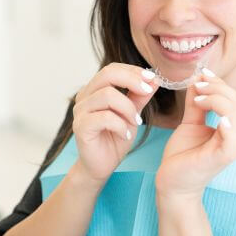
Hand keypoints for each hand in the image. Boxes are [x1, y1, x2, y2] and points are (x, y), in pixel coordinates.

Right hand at [72, 63, 158, 184]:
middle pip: (107, 74)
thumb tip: (155, 79)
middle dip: (132, 80)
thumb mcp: (132, 114)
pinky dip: (120, 125)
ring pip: (107, 95)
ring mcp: (80, 111)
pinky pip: (104, 117)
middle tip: (148, 91)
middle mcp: (84, 97)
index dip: (133, 71)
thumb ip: (140, 97)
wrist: (102, 166)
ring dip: (128, 108)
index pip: (112, 69)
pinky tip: (126, 135)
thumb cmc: (115, 139)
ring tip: (135, 122)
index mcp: (95, 90)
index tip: (152, 78)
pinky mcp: (81, 127)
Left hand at [155, 69, 235, 198]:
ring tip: (199, 98)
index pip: (235, 99)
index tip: (202, 74)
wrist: (173, 182)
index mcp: (231, 128)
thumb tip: (198, 80)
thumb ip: (196, 104)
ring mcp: (232, 147)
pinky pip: (232, 139)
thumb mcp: (190, 123)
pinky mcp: (222, 157)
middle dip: (218, 88)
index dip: (220, 83)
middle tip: (198, 85)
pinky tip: (217, 118)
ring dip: (217, 99)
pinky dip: (227, 125)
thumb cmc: (183, 155)